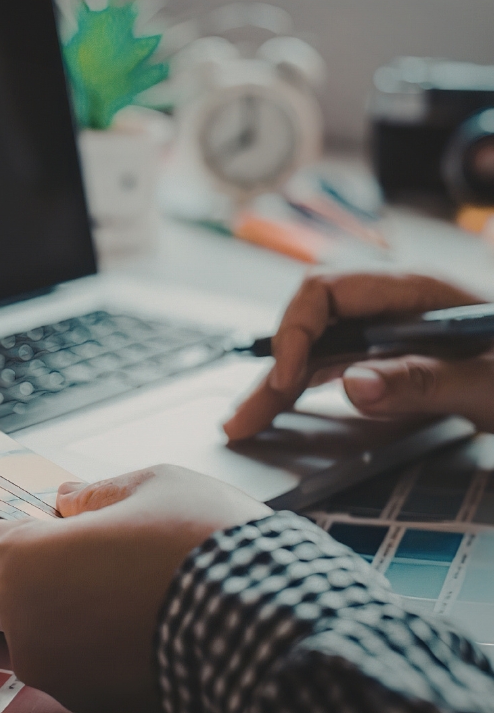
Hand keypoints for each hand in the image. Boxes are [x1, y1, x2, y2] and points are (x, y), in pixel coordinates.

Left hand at [0, 464, 269, 712]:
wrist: (276, 632)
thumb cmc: (204, 544)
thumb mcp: (152, 486)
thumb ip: (94, 494)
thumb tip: (67, 502)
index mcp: (22, 566)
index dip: (26, 517)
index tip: (61, 513)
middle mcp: (26, 630)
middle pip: (24, 584)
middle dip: (58, 563)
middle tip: (120, 546)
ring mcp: (62, 678)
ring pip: (58, 626)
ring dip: (86, 606)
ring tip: (150, 586)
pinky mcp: (101, 710)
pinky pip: (91, 663)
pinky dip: (112, 645)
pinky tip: (161, 625)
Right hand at [223, 271, 491, 440]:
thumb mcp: (492, 384)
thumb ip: (423, 381)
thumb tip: (350, 385)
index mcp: (416, 291)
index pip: (326, 290)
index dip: (296, 333)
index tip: (289, 383)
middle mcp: (395, 305)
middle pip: (311, 322)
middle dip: (274, 368)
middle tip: (243, 420)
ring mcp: (393, 331)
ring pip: (318, 348)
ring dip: (280, 383)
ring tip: (245, 422)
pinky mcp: (396, 358)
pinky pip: (336, 365)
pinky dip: (306, 389)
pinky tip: (283, 410)